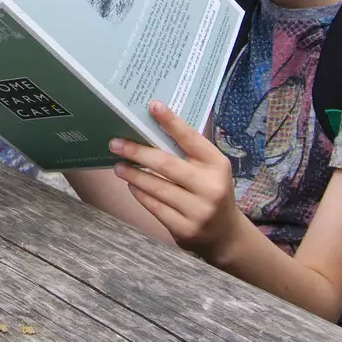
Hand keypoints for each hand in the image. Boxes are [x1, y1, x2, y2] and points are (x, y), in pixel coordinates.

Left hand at [111, 101, 245, 264]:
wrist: (225, 235)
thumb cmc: (212, 192)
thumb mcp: (211, 170)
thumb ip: (189, 153)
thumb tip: (154, 127)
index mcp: (217, 165)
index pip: (191, 139)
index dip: (172, 122)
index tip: (153, 106)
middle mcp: (210, 187)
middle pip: (166, 164)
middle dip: (138, 152)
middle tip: (116, 144)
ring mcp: (198, 210)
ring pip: (157, 187)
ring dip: (133, 174)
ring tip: (119, 165)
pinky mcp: (184, 229)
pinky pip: (155, 207)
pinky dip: (140, 194)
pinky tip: (131, 184)